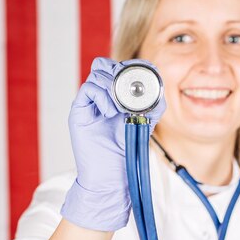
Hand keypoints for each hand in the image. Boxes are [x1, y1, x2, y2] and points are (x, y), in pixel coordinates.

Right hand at [61, 57, 165, 230]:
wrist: (110, 174)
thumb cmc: (125, 151)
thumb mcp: (145, 123)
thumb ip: (154, 105)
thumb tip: (160, 86)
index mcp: (116, 96)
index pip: (119, 68)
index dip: (132, 65)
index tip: (146, 71)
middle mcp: (101, 96)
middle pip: (105, 65)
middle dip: (121, 73)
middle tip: (132, 90)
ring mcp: (89, 103)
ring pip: (97, 73)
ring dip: (113, 85)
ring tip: (121, 107)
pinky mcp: (79, 111)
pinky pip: (88, 89)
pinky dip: (102, 96)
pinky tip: (111, 113)